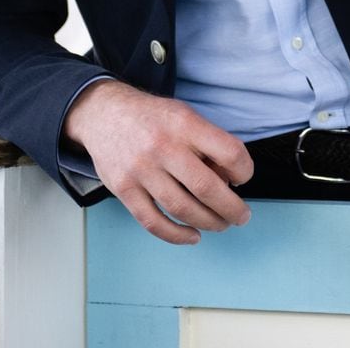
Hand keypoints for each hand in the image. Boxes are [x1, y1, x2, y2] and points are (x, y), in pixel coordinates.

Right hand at [63, 79, 253, 244]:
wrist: (106, 114)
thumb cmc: (154, 118)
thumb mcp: (185, 116)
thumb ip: (208, 143)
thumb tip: (230, 180)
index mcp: (185, 124)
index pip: (228, 152)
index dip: (244, 170)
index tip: (244, 177)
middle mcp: (163, 147)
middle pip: (206, 187)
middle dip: (231, 208)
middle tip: (242, 216)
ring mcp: (141, 170)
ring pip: (181, 208)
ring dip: (208, 222)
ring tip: (221, 224)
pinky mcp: (123, 189)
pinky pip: (153, 221)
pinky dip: (176, 234)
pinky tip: (193, 235)